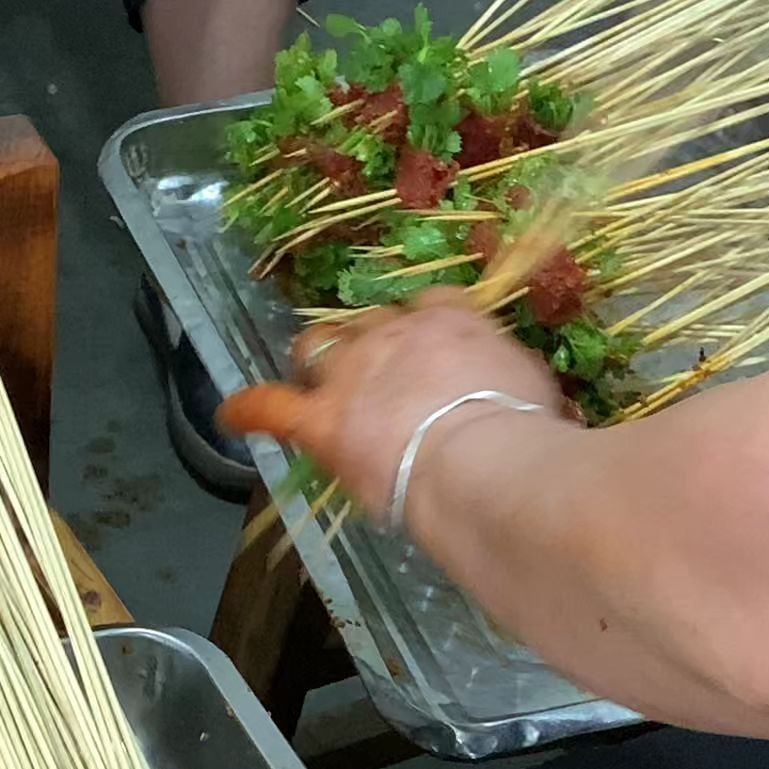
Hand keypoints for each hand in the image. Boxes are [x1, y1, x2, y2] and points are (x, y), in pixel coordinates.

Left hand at [222, 289, 572, 513]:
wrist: (485, 462)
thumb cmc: (527, 431)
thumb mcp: (538, 391)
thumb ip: (516, 385)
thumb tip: (528, 404)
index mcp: (453, 323)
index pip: (433, 306)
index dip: (426, 327)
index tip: (432, 347)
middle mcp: (395, 333)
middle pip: (370, 323)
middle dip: (371, 344)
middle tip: (381, 377)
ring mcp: (352, 373)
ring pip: (318, 347)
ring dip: (316, 361)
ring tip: (316, 382)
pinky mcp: (321, 421)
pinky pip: (270, 407)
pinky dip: (248, 409)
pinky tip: (230, 416)